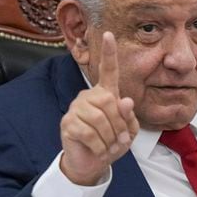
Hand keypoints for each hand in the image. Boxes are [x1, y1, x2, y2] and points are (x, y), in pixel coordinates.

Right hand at [59, 32, 139, 184]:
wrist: (93, 162)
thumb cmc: (112, 143)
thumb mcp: (128, 132)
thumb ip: (129, 117)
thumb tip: (125, 101)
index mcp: (106, 94)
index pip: (108, 70)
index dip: (109, 53)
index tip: (109, 33)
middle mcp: (89, 96)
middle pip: (109, 102)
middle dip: (119, 125)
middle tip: (119, 139)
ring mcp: (76, 108)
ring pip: (99, 119)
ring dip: (110, 138)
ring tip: (109, 146)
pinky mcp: (67, 123)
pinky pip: (88, 133)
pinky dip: (99, 146)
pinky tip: (98, 150)